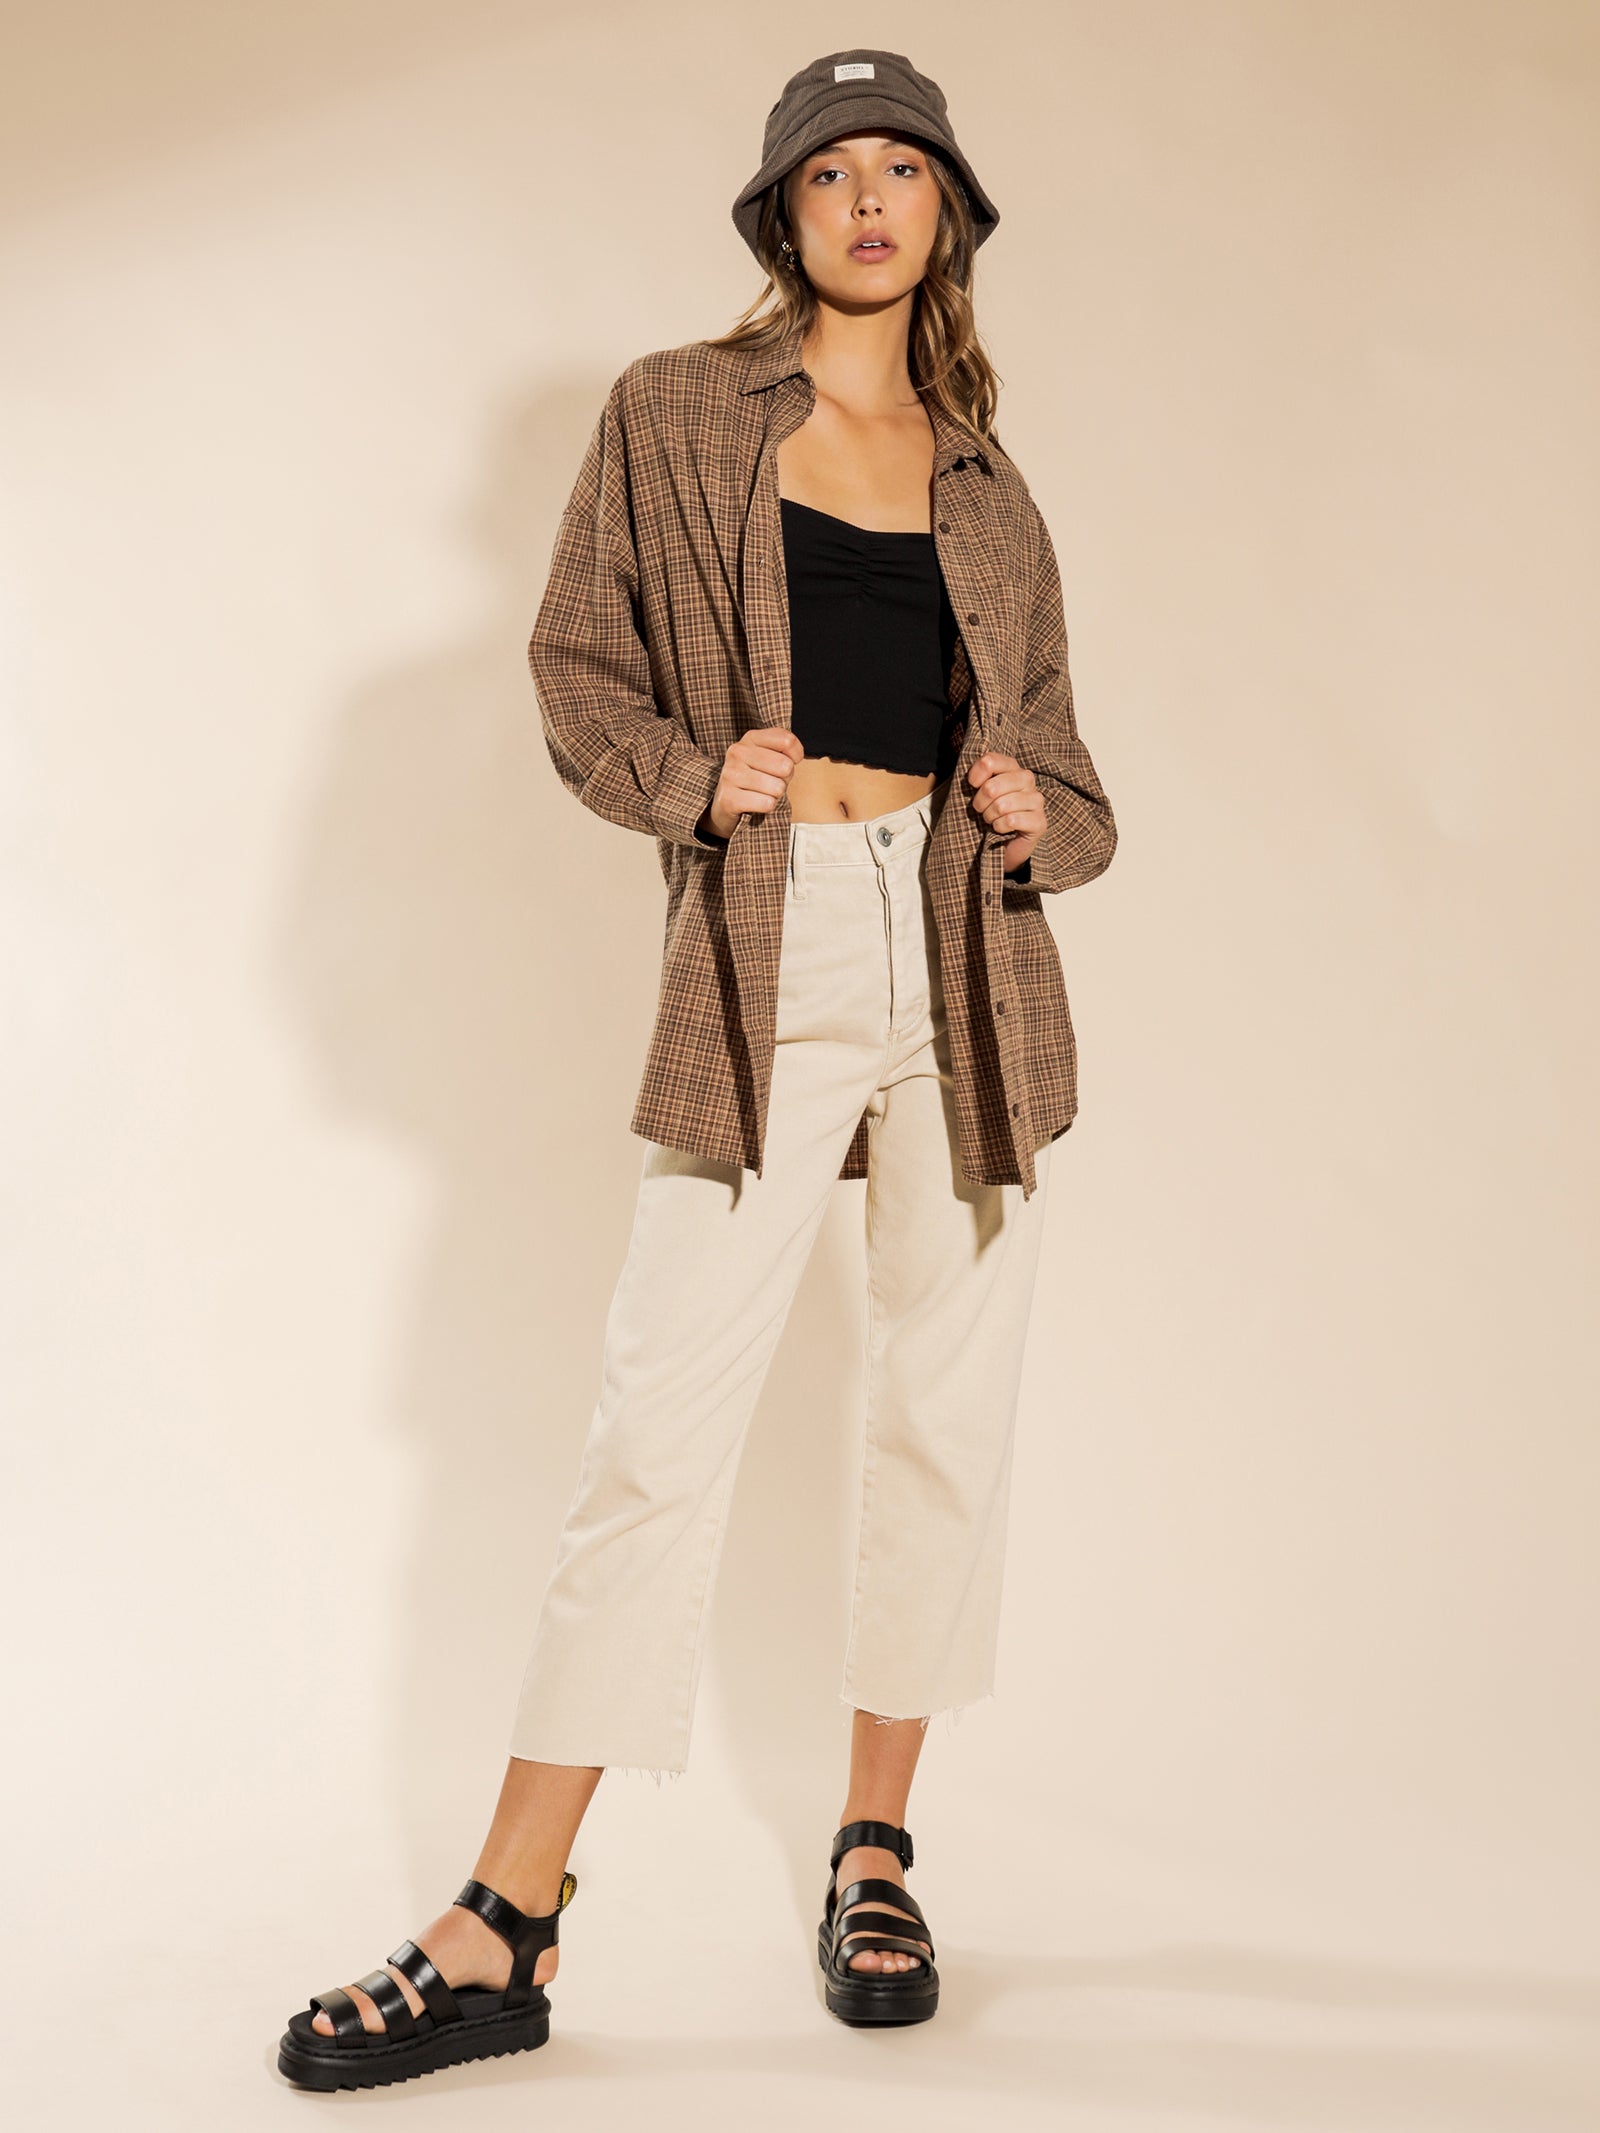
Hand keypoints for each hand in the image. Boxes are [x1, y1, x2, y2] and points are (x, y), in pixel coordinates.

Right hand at [706, 727, 804, 839]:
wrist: (726, 801)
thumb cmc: (754, 777)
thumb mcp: (769, 755)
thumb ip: (786, 749)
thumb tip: (796, 757)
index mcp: (750, 738)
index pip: (787, 741)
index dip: (796, 755)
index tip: (789, 761)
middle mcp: (737, 752)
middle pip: (785, 766)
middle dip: (785, 779)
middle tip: (771, 781)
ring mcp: (731, 775)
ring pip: (777, 787)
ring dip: (775, 795)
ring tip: (762, 792)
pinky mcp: (729, 798)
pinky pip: (767, 803)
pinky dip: (767, 806)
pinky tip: (756, 802)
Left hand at [966, 751, 1044, 873]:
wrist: (1004, 843)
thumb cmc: (990, 813)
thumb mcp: (980, 792)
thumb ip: (977, 779)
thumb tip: (974, 780)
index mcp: (1012, 767)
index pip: (990, 761)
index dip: (975, 775)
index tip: (972, 786)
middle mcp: (1027, 779)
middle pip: (992, 787)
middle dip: (980, 803)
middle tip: (982, 810)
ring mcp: (1036, 800)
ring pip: (1001, 806)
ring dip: (990, 817)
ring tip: (992, 820)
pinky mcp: (1039, 821)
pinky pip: (1011, 821)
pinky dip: (999, 828)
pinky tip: (1002, 829)